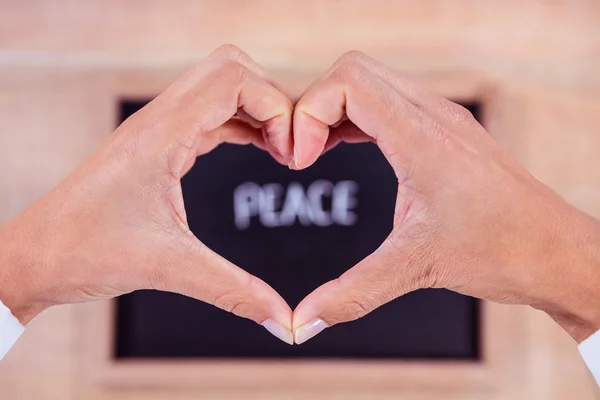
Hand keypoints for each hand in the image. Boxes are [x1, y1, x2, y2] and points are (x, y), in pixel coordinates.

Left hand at [0, 45, 295, 343]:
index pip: (234, 79)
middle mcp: (159, 120)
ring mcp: (157, 128)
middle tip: (290, 150)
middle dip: (273, 102)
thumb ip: (234, 292)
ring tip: (281, 153)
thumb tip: (284, 321)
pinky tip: (258, 150)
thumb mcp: (169, 269)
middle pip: (232, 69)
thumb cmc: (84, 252)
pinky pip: (210, 114)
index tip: (293, 156)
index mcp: (161, 135)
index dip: (277, 108)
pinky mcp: (157, 143)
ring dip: (258, 112)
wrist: (34, 256)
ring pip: (221, 87)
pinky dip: (242, 124)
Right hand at [291, 51, 599, 343]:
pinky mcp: (444, 131)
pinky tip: (344, 147)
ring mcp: (441, 119)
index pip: (346, 83)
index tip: (299, 162)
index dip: (308, 114)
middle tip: (300, 155)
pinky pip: (387, 101)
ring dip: (333, 109)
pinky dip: (355, 117)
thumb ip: (351, 295)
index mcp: (422, 137)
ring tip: (315, 153)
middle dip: (313, 106)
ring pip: (369, 81)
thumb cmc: (503, 251)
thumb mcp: (416, 268)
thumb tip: (303, 323)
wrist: (558, 252)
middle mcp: (433, 115)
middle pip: (352, 71)